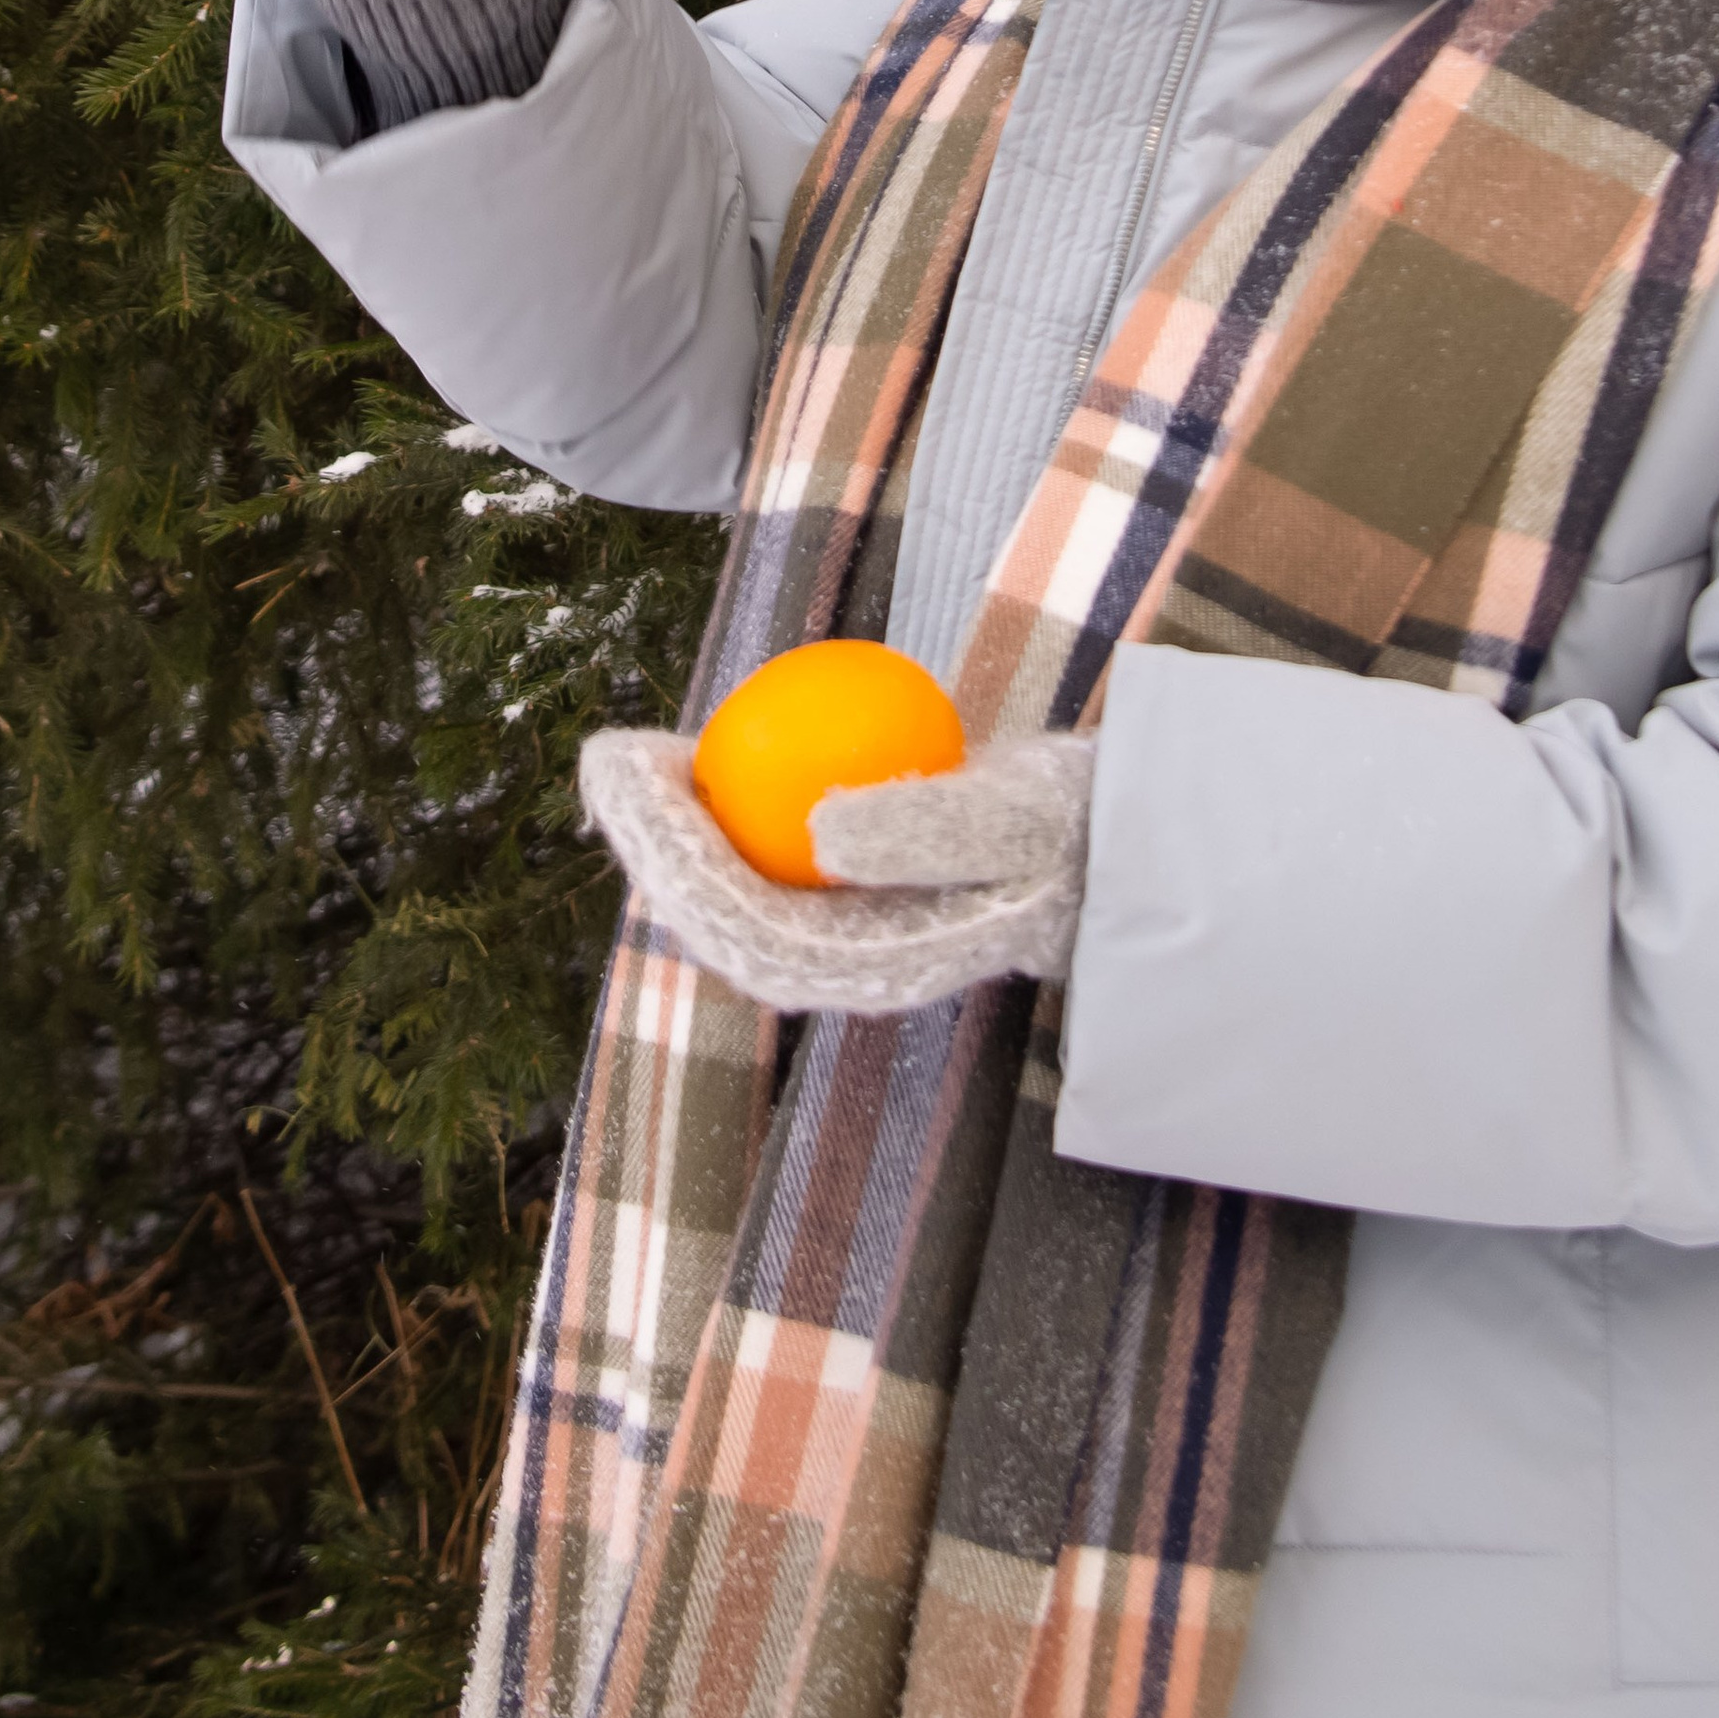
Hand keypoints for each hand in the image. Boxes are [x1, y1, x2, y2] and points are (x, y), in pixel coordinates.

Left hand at [577, 726, 1091, 1016]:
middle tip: (612, 758)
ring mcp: (841, 933)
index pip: (749, 928)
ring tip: (635, 756)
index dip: (678, 862)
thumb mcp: (1018, 822)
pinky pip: (762, 857)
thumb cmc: (1065, 827)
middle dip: (652, 846)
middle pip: (720, 917)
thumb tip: (822, 831)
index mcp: (875, 967)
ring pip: (731, 891)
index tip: (638, 781)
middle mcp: (845, 963)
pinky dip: (724, 809)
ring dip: (674, 832)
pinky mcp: (843, 898)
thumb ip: (929, 832)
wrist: (1106, 846)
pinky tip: (701, 750)